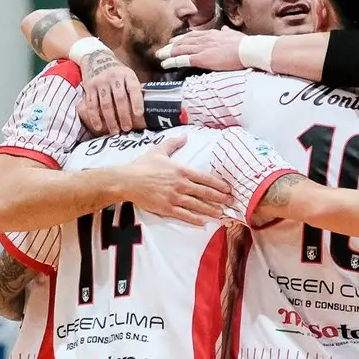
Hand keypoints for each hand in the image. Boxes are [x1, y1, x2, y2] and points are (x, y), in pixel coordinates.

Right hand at [76, 49, 144, 135]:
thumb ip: (134, 90)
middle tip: (127, 128)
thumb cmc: (117, 73)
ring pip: (106, 104)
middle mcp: (114, 77)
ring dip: (111, 120)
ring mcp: (101, 81)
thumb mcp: (128, 75)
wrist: (96, 58)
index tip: (139, 115)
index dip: (137, 102)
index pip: (134, 88)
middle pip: (120, 99)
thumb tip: (147, 111)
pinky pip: (92, 104)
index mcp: (127, 74)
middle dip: (124, 115)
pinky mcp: (89, 86)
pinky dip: (95, 117)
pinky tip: (99, 127)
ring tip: (115, 131)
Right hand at [116, 134, 232, 225]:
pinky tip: (203, 222)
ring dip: (211, 210)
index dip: (219, 185)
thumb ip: (173, 143)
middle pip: (205, 193)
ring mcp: (174, 197)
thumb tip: (184, 135)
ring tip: (222, 214)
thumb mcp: (159, 150)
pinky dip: (195, 219)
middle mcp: (181, 184)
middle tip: (231, 203)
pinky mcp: (166, 208)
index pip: (205, 178)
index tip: (228, 189)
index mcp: (182, 170)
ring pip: (197, 205)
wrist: (127, 180)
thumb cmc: (142, 165)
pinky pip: (184, 215)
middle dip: (220, 198)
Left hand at [158, 29, 244, 72]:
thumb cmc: (245, 44)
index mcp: (212, 34)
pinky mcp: (202, 58)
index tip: (174, 41)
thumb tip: (225, 29)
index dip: (182, 38)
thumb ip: (227, 32)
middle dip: (171, 46)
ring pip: (180, 49)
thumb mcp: (234, 35)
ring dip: (168, 53)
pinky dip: (173, 61)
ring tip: (159, 56)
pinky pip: (183, 59)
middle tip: (162, 49)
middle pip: (183, 41)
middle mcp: (204, 39)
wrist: (248, 50)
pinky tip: (165, 64)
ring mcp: (202, 48)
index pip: (193, 35)